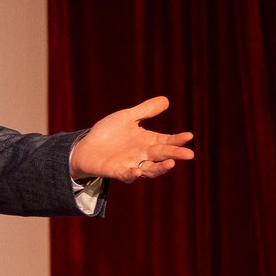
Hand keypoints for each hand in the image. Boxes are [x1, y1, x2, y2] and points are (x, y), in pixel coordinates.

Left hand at [71, 95, 196, 184]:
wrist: (86, 146)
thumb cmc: (109, 132)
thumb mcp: (127, 117)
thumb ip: (146, 110)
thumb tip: (166, 100)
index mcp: (148, 142)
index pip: (167, 141)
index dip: (178, 140)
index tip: (189, 136)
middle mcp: (143, 155)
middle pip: (162, 156)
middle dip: (175, 154)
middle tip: (189, 154)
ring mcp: (131, 164)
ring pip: (150, 170)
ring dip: (160, 168)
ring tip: (170, 164)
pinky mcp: (117, 171)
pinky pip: (126, 175)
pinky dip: (132, 175)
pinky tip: (137, 171)